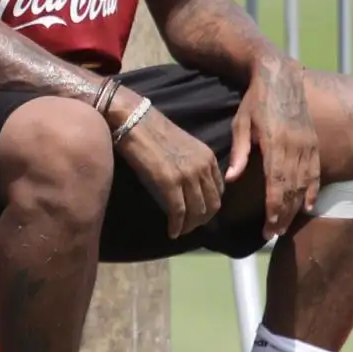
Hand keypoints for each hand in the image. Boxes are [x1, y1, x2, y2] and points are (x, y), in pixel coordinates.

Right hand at [114, 104, 225, 239]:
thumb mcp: (183, 146)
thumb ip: (193, 163)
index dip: (210, 206)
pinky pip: (179, 212)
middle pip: (211, 204)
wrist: (134, 120)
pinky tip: (172, 232)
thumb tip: (189, 186)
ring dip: (190, 226)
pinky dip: (177, 226)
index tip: (198, 213)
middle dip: (202, 220)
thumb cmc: (153, 130)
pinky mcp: (169, 183)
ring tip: (180, 231)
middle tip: (190, 227)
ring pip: (197, 211)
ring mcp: (187, 175)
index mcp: (208, 157)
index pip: (218, 190)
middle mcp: (203, 167)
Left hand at [226, 59, 321, 238]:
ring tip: (285, 226)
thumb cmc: (255, 100)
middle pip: (291, 189)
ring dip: (295, 208)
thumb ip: (239, 152)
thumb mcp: (241, 123)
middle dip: (282, 214)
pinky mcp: (313, 142)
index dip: (273, 208)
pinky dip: (312, 191)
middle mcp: (295, 147)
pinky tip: (308, 207)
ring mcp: (307, 145)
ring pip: (304, 184)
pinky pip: (315, 172)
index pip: (276, 184)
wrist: (281, 76)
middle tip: (272, 234)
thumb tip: (231, 178)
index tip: (267, 227)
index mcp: (275, 143)